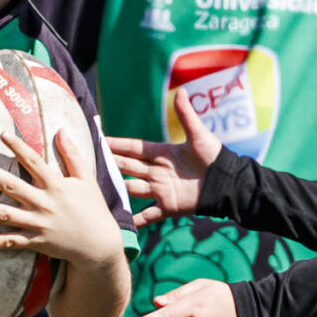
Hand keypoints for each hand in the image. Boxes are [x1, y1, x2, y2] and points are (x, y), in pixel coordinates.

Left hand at [0, 130, 121, 266]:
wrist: (99, 244)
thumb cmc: (93, 208)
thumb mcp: (86, 179)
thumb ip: (72, 155)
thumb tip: (61, 130)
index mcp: (56, 186)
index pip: (34, 162)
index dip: (18, 147)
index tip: (2, 134)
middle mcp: (45, 203)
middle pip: (12, 186)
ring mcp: (39, 224)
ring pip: (5, 215)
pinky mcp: (36, 242)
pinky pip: (12, 241)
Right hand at [104, 88, 220, 226]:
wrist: (227, 182)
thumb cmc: (215, 157)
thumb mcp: (199, 135)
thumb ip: (187, 116)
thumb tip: (181, 92)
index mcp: (162, 153)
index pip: (134, 148)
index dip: (117, 144)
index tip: (99, 140)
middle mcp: (157, 171)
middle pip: (128, 167)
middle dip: (110, 164)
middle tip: (89, 161)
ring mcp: (161, 190)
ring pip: (133, 189)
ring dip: (118, 189)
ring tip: (98, 190)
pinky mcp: (168, 206)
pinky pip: (149, 214)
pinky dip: (137, 220)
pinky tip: (122, 224)